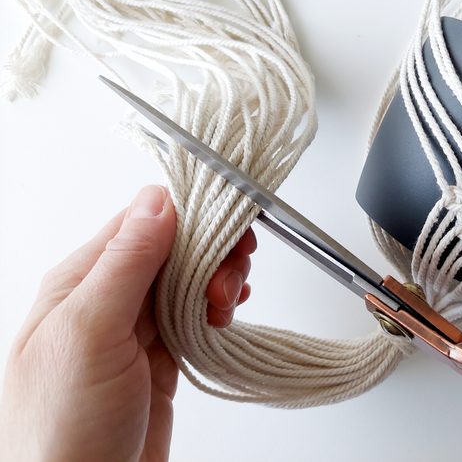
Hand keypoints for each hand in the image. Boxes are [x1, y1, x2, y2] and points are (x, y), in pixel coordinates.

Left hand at [0, 186, 254, 460]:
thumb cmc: (62, 429)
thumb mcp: (90, 333)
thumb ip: (125, 263)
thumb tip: (157, 200)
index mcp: (83, 280)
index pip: (145, 220)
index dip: (192, 217)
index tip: (229, 229)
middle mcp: (109, 298)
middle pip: (175, 247)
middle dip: (213, 254)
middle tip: (230, 281)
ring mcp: (135, 329)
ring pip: (189, 279)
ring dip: (218, 281)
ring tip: (226, 305)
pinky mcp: (159, 357)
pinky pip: (194, 314)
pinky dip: (217, 308)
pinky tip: (225, 315)